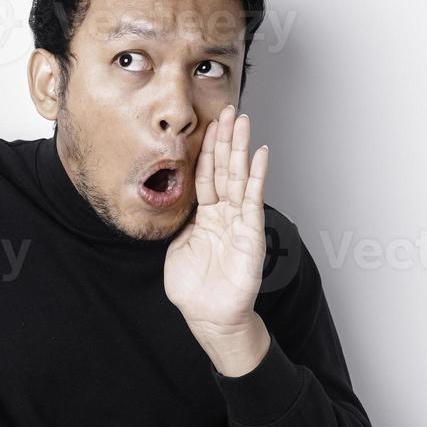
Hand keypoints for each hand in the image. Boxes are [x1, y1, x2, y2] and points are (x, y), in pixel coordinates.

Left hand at [164, 105, 272, 374]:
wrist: (209, 316)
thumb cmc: (194, 289)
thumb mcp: (175, 248)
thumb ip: (176, 222)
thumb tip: (166, 200)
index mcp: (204, 216)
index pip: (204, 175)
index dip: (205, 150)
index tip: (207, 124)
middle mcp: (223, 214)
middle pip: (223, 168)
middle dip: (225, 139)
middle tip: (228, 109)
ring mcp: (239, 221)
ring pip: (239, 176)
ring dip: (240, 147)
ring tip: (243, 120)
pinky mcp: (250, 232)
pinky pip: (253, 198)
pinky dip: (258, 175)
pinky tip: (260, 153)